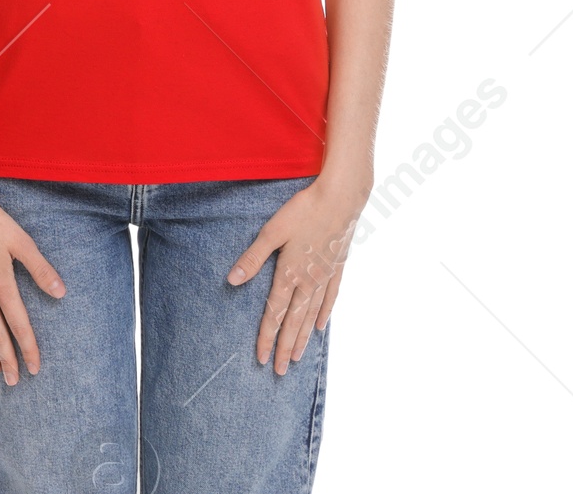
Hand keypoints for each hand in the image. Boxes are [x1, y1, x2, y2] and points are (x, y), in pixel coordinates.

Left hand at [226, 174, 368, 373]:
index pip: (274, 313)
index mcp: (289, 273)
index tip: (260, 358)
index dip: (266, 336)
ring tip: (296, 358)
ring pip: (312, 316)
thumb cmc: (302, 211)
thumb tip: (232, 280)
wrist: (341, 200)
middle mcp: (308, 281)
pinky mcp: (337, 269)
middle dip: (283, 348)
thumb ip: (253, 258)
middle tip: (278, 371)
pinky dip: (324, 315)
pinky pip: (330, 299)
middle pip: (294, 322)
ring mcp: (325, 277)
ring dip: (302, 338)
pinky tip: (319, 327)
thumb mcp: (272, 231)